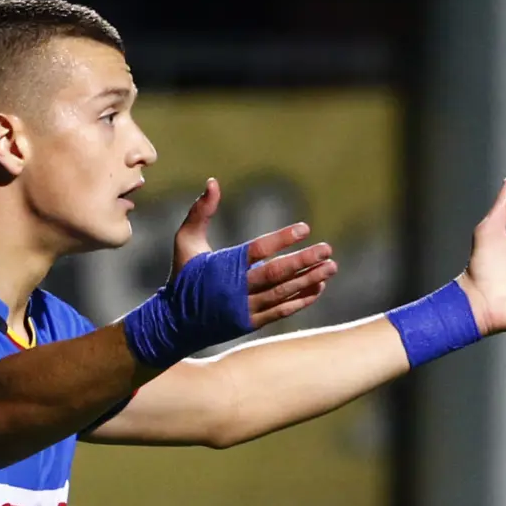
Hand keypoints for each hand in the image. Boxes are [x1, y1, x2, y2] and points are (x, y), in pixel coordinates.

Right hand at [172, 178, 336, 331]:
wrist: (173, 323)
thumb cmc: (182, 277)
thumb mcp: (185, 241)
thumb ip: (201, 212)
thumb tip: (213, 181)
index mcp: (223, 266)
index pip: (258, 250)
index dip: (282, 239)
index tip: (305, 229)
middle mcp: (236, 288)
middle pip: (276, 273)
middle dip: (304, 261)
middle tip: (328, 249)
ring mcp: (244, 308)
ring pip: (282, 293)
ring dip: (309, 280)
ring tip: (331, 267)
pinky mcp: (249, 323)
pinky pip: (280, 311)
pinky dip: (301, 300)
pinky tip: (318, 288)